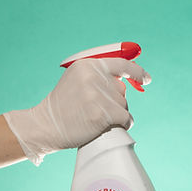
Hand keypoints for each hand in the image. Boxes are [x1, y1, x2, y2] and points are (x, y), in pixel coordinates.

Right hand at [4, 58, 149, 164]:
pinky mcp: (102, 114)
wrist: (45, 125)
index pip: (122, 64)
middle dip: (116, 102)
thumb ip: (98, 76)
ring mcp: (98, 95)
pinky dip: (123, 124)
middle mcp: (94, 77)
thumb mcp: (77, 80)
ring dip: (117, 114)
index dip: (137, 72)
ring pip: (124, 105)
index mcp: (88, 65)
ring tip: (96, 118)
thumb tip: (127, 81)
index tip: (146, 79)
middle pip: (122, 90)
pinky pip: (126, 118)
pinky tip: (108, 126)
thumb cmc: (64, 105)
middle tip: (97, 109)